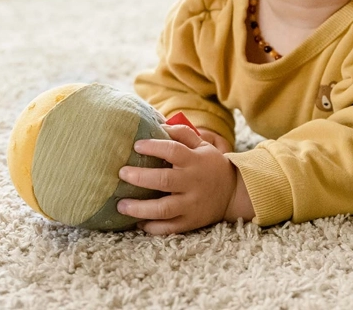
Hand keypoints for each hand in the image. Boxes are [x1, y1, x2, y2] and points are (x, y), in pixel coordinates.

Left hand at [117, 124, 243, 233]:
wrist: (232, 193)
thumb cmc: (210, 165)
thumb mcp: (203, 145)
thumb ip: (183, 134)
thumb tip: (160, 125)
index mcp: (195, 161)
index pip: (173, 151)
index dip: (154, 147)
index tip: (136, 145)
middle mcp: (193, 183)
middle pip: (164, 180)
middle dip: (140, 177)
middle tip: (122, 173)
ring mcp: (191, 204)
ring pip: (163, 209)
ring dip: (140, 208)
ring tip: (121, 205)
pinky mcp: (190, 222)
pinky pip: (168, 228)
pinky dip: (151, 227)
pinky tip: (137, 222)